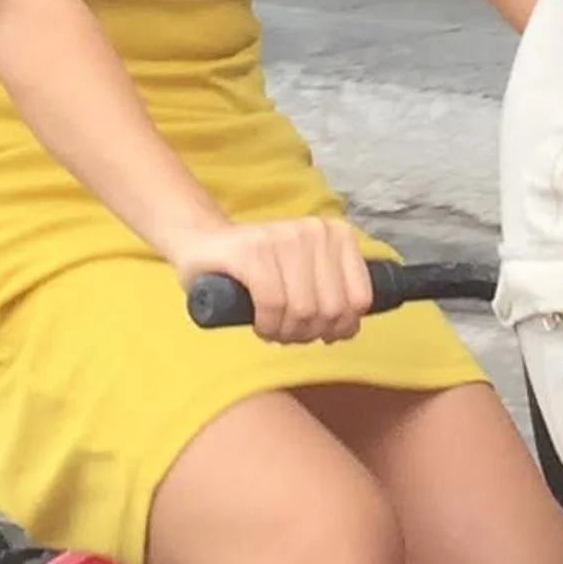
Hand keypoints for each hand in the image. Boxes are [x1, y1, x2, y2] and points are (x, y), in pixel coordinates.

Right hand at [172, 214, 376, 346]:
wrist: (203, 244)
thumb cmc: (259, 268)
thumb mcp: (307, 273)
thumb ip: (334, 293)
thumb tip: (350, 329)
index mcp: (337, 234)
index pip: (359, 299)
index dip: (341, 327)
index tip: (320, 332)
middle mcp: (314, 230)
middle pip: (331, 309)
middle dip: (310, 333)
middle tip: (289, 333)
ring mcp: (283, 237)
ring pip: (303, 310)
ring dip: (285, 332)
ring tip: (272, 328)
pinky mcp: (253, 251)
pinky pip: (273, 304)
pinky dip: (267, 324)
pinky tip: (259, 323)